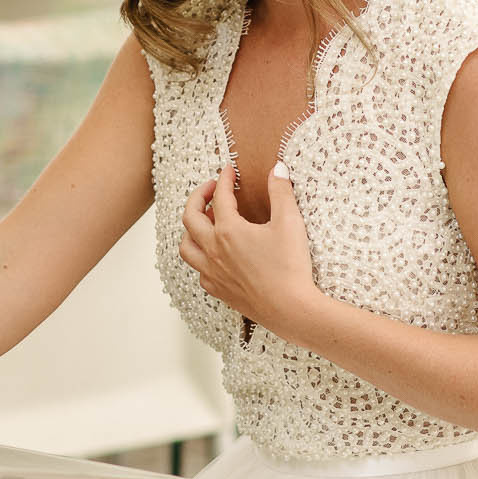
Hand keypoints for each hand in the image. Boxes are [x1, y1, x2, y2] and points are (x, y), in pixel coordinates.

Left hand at [179, 162, 323, 340]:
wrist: (291, 309)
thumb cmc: (291, 267)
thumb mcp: (290, 223)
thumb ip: (281, 192)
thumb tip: (277, 168)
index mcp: (228, 231)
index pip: (219, 197)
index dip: (224, 180)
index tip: (228, 171)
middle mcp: (213, 250)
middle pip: (190, 217)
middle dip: (197, 197)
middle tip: (210, 189)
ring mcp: (212, 272)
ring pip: (186, 246)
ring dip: (191, 230)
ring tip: (205, 222)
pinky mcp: (218, 290)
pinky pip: (198, 270)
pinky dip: (200, 258)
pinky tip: (214, 255)